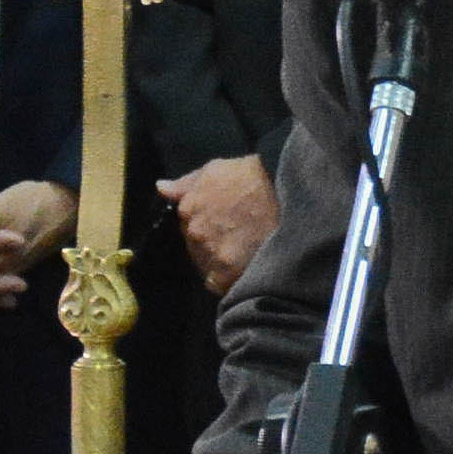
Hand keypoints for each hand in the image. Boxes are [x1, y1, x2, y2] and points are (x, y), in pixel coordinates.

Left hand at [158, 154, 278, 295]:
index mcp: (188, 207)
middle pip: (196, 245)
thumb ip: (187, 182)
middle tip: (239, 234)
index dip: (207, 222)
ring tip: (246, 250)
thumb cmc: (255, 177)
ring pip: (207, 264)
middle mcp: (195, 232)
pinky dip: (228, 279)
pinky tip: (245, 267)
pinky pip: (219, 284)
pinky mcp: (229, 272)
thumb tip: (161, 188)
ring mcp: (212, 253)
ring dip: (221, 260)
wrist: (291, 192)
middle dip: (213, 241)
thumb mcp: (218, 169)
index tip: (227, 220)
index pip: (187, 224)